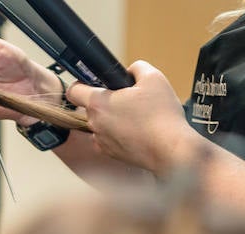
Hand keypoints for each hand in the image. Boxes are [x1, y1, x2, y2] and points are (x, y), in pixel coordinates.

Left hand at [67, 61, 198, 173]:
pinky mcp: (111, 153)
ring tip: (137, 115)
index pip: (73, 91)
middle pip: (91, 107)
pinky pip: (109, 138)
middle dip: (107, 100)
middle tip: (128, 98)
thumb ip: (137, 68)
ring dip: (114, 117)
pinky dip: (119, 133)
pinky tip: (137, 129)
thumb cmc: (161, 116)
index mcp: (99, 104)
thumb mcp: (153, 78)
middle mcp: (95, 124)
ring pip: (101, 123)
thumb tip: (130, 70)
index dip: (82, 83)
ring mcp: (101, 141)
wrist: (171, 150)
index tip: (93, 82)